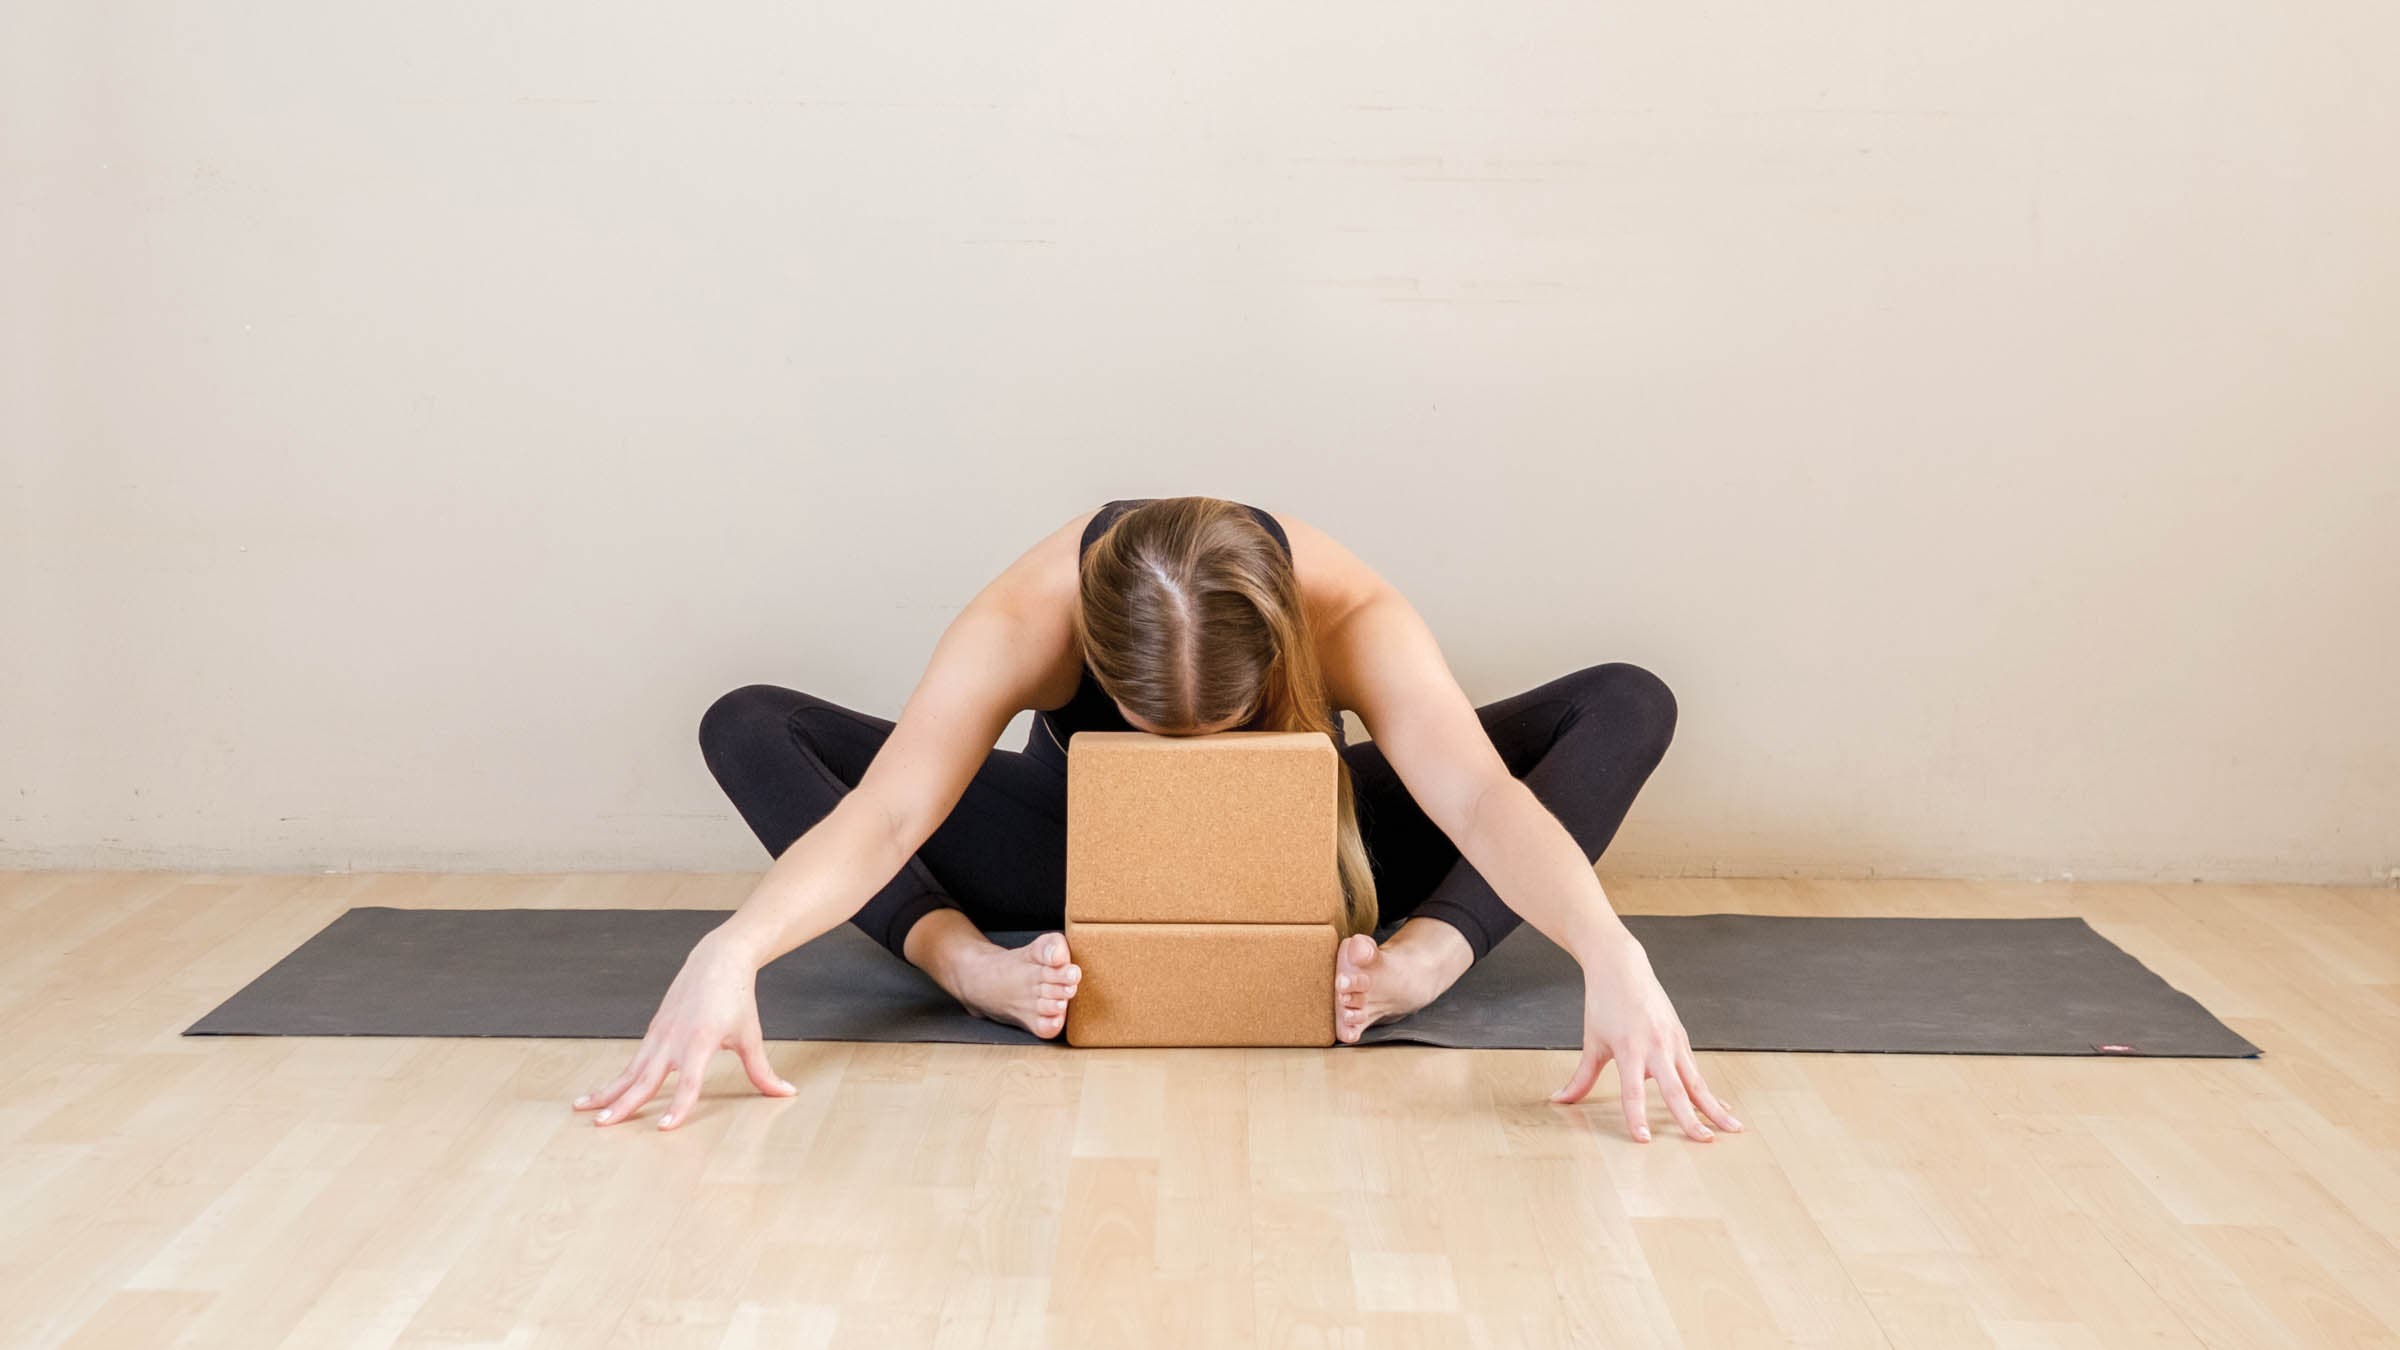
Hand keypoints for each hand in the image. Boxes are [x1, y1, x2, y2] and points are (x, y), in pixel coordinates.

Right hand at [570, 930, 796, 1129]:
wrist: (717, 960)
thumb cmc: (737, 999)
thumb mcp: (751, 1036)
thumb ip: (763, 1070)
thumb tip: (787, 1093)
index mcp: (702, 1040)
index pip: (690, 1081)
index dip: (679, 1105)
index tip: (665, 1128)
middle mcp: (675, 1039)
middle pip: (646, 1078)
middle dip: (624, 1104)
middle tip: (603, 1126)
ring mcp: (659, 1035)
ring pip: (630, 1070)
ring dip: (606, 1092)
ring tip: (582, 1111)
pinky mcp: (653, 1032)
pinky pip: (631, 1061)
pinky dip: (613, 1079)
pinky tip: (598, 1095)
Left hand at [1551, 932, 1742, 1141]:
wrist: (1621, 966)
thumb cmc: (1604, 1004)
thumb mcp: (1592, 1042)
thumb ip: (1581, 1077)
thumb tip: (1558, 1100)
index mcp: (1629, 1049)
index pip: (1633, 1091)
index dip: (1637, 1116)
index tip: (1644, 1140)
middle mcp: (1655, 1046)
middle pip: (1676, 1090)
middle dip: (1691, 1118)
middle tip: (1705, 1142)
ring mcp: (1673, 1041)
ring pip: (1696, 1081)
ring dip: (1715, 1107)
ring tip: (1734, 1129)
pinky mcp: (1681, 1037)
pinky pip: (1696, 1071)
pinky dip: (1708, 1091)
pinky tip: (1722, 1108)